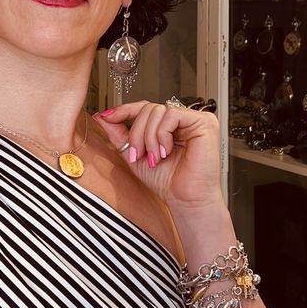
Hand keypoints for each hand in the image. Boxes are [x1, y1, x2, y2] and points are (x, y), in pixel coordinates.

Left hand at [94, 101, 221, 213]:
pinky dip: (162, 135)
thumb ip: (119, 134)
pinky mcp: (204, 122)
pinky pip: (172, 115)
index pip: (145, 107)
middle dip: (137, 133)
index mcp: (169, 125)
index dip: (125, 110)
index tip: (107, 117)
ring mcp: (194, 119)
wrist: (184, 200)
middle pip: (149, 108)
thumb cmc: (167, 182)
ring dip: (149, 137)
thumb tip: (102, 116)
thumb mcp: (135, 154)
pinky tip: (166, 151)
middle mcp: (182, 120)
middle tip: (139, 155)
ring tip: (155, 158)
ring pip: (158, 111)